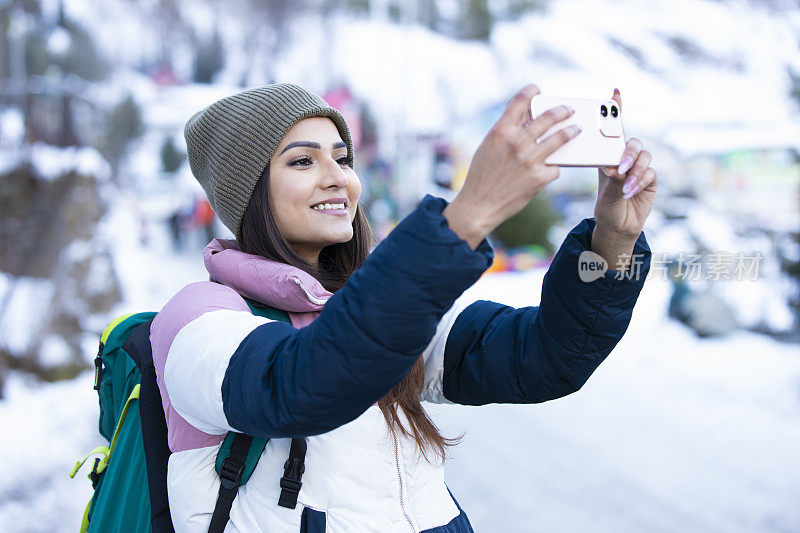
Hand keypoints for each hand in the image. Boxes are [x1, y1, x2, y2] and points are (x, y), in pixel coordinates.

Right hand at [444, 84, 580, 248]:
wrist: (479, 205)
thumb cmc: (481, 176)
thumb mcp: (488, 146)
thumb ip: (506, 131)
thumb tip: (525, 119)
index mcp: (501, 130)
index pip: (521, 99)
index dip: (532, 90)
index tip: (538, 90)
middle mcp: (517, 142)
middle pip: (548, 116)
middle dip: (562, 110)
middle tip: (568, 110)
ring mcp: (530, 159)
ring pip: (560, 138)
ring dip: (571, 131)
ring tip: (576, 129)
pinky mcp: (539, 177)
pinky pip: (555, 167)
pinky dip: (553, 167)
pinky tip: (551, 168)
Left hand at [596, 88, 656, 239]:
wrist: (618, 226)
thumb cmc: (607, 206)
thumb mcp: (605, 192)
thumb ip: (612, 178)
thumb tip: (617, 168)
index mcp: (610, 156)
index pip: (615, 130)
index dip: (616, 110)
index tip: (614, 93)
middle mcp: (626, 158)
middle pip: (633, 142)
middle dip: (628, 152)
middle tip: (620, 166)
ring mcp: (640, 168)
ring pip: (645, 157)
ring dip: (635, 170)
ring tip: (624, 184)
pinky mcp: (651, 179)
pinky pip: (650, 173)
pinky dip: (640, 181)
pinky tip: (629, 191)